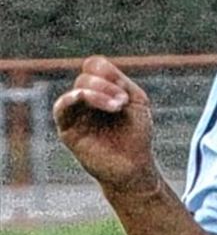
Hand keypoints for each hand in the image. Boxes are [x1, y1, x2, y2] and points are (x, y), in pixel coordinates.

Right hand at [53, 57, 161, 194]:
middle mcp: (86, 100)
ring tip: (117, 106)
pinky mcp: (67, 130)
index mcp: (102, 90)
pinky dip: (72, 98)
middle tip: (123, 103)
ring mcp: (76, 115)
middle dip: (106, 86)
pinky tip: (84, 98)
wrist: (134, 167)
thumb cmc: (136, 135)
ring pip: (78, 90)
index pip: (94, 66)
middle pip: (86, 77)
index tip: (125, 91)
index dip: (107, 72)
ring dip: (97, 92)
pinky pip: (61, 107)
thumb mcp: (137, 101)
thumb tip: (96, 68)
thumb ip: (120, 81)